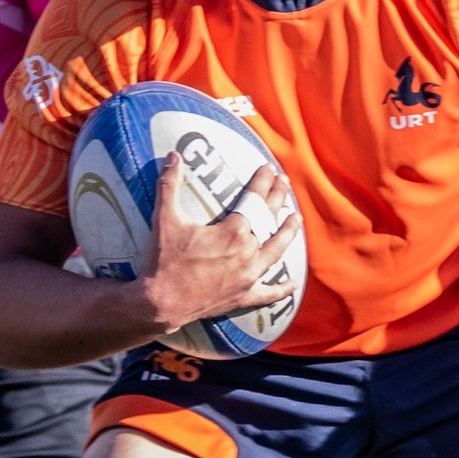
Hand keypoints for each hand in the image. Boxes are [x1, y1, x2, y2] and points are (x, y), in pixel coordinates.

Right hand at [138, 158, 299, 336]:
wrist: (162, 303)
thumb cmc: (164, 261)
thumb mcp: (165, 219)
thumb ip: (169, 185)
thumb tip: (173, 154)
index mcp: (233, 231)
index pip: (254, 200)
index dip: (262, 181)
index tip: (268, 168)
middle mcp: (247, 252)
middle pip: (270, 220)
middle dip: (278, 198)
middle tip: (284, 183)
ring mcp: (249, 276)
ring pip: (277, 251)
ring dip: (288, 233)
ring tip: (296, 219)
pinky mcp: (244, 296)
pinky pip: (269, 294)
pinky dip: (282, 289)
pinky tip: (292, 283)